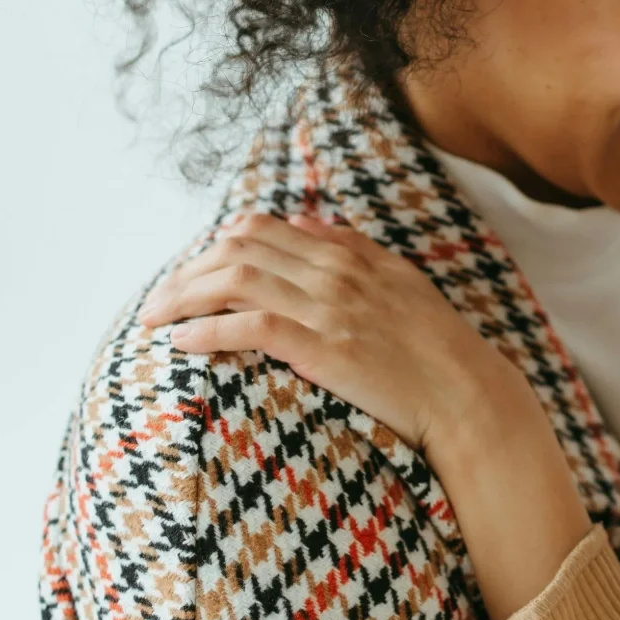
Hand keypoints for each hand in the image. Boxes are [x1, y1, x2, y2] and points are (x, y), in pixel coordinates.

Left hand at [140, 212, 591, 619]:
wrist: (466, 395)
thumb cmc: (433, 349)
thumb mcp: (397, 282)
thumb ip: (351, 250)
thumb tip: (304, 224)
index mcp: (351, 252)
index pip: (263, 227)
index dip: (215, 245)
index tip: (191, 273)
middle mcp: (336, 269)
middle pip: (238, 246)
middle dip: (186, 268)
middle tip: (157, 298)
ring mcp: (329, 305)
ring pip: (234, 278)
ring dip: (182, 295)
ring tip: (153, 318)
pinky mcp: (322, 345)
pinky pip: (249, 324)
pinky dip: (206, 330)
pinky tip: (181, 342)